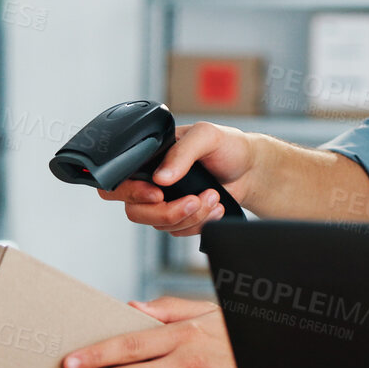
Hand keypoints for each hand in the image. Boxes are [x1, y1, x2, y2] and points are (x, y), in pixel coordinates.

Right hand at [98, 121, 255, 235]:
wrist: (250, 169)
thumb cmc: (227, 146)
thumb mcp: (206, 136)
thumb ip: (182, 152)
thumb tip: (161, 177)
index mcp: (148, 158)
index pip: (118, 181)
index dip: (132, 193)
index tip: (158, 194)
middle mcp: (150, 181)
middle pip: (135, 211)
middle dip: (166, 211)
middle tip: (194, 200)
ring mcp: (163, 202)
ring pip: (159, 224)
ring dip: (190, 216)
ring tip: (213, 197)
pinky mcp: (179, 217)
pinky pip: (178, 232)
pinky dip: (199, 223)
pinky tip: (215, 208)